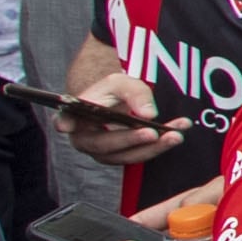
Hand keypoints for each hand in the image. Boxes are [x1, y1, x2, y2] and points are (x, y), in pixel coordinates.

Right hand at [60, 69, 188, 167]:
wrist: (116, 103)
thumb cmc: (112, 91)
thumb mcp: (122, 83)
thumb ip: (135, 93)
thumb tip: (148, 114)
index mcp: (74, 117)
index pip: (65, 120)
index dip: (64, 122)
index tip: (65, 125)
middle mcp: (84, 139)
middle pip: (105, 144)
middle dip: (131, 140)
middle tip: (153, 133)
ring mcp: (102, 153)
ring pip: (126, 155)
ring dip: (154, 146)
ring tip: (176, 134)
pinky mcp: (121, 157)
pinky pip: (140, 154)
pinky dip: (160, 145)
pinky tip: (177, 133)